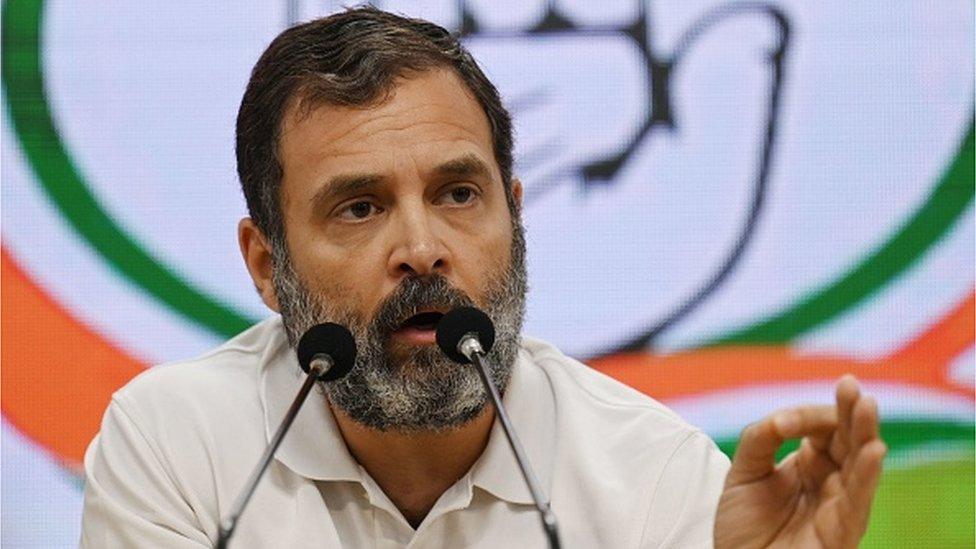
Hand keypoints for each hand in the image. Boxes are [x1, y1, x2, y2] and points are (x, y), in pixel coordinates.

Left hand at [714, 376, 886, 547]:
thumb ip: (761, 438)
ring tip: (868, 406)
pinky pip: (859, 500)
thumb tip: (785, 418)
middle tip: (853, 386)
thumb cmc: (742, 525)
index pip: (822, 428)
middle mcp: (830, 480)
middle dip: (852, 412)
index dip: (810, 416)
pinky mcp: (841, 530)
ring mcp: (838, 504)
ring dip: (866, 434)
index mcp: (808, 462)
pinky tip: (875, 450)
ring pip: (861, 464)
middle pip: (849, 440)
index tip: (787, 421)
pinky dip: (869, 475)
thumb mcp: (743, 471)